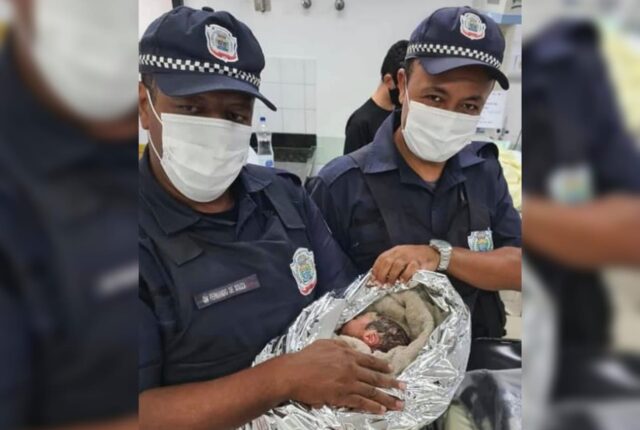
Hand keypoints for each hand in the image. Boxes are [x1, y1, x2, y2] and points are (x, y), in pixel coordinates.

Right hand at [281, 339, 404, 413]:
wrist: (293, 373)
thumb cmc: (305, 358)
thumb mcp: (324, 343)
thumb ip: (339, 344)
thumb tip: (348, 346)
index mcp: (347, 353)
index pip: (370, 360)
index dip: (383, 365)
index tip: (392, 369)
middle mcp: (351, 367)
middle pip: (376, 376)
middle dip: (392, 383)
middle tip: (404, 387)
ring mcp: (348, 382)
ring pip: (372, 391)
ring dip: (388, 398)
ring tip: (399, 403)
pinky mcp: (341, 396)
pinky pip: (361, 402)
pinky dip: (373, 407)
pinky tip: (382, 410)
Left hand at [372, 245, 439, 284]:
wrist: (433, 253)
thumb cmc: (415, 257)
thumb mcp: (401, 257)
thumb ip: (391, 265)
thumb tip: (379, 278)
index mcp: (395, 251)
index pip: (382, 258)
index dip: (376, 269)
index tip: (372, 279)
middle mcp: (401, 252)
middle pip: (387, 261)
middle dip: (381, 274)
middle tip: (380, 284)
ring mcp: (410, 256)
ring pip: (397, 265)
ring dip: (392, 276)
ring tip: (390, 285)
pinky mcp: (418, 262)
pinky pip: (410, 269)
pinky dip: (405, 277)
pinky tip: (403, 282)